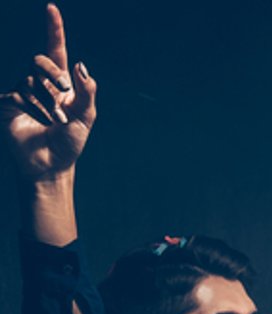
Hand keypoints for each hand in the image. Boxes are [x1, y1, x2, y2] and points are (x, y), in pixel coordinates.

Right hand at [1, 6, 95, 182]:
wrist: (51, 164)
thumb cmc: (69, 142)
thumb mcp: (86, 117)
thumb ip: (87, 91)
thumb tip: (80, 64)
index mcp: (61, 84)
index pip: (56, 50)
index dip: (54, 29)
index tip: (51, 8)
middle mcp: (39, 83)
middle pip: (41, 60)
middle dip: (53, 72)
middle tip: (63, 89)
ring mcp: (22, 91)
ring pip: (32, 81)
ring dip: (48, 102)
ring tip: (54, 120)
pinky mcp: (8, 102)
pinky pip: (20, 94)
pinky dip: (34, 108)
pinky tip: (41, 122)